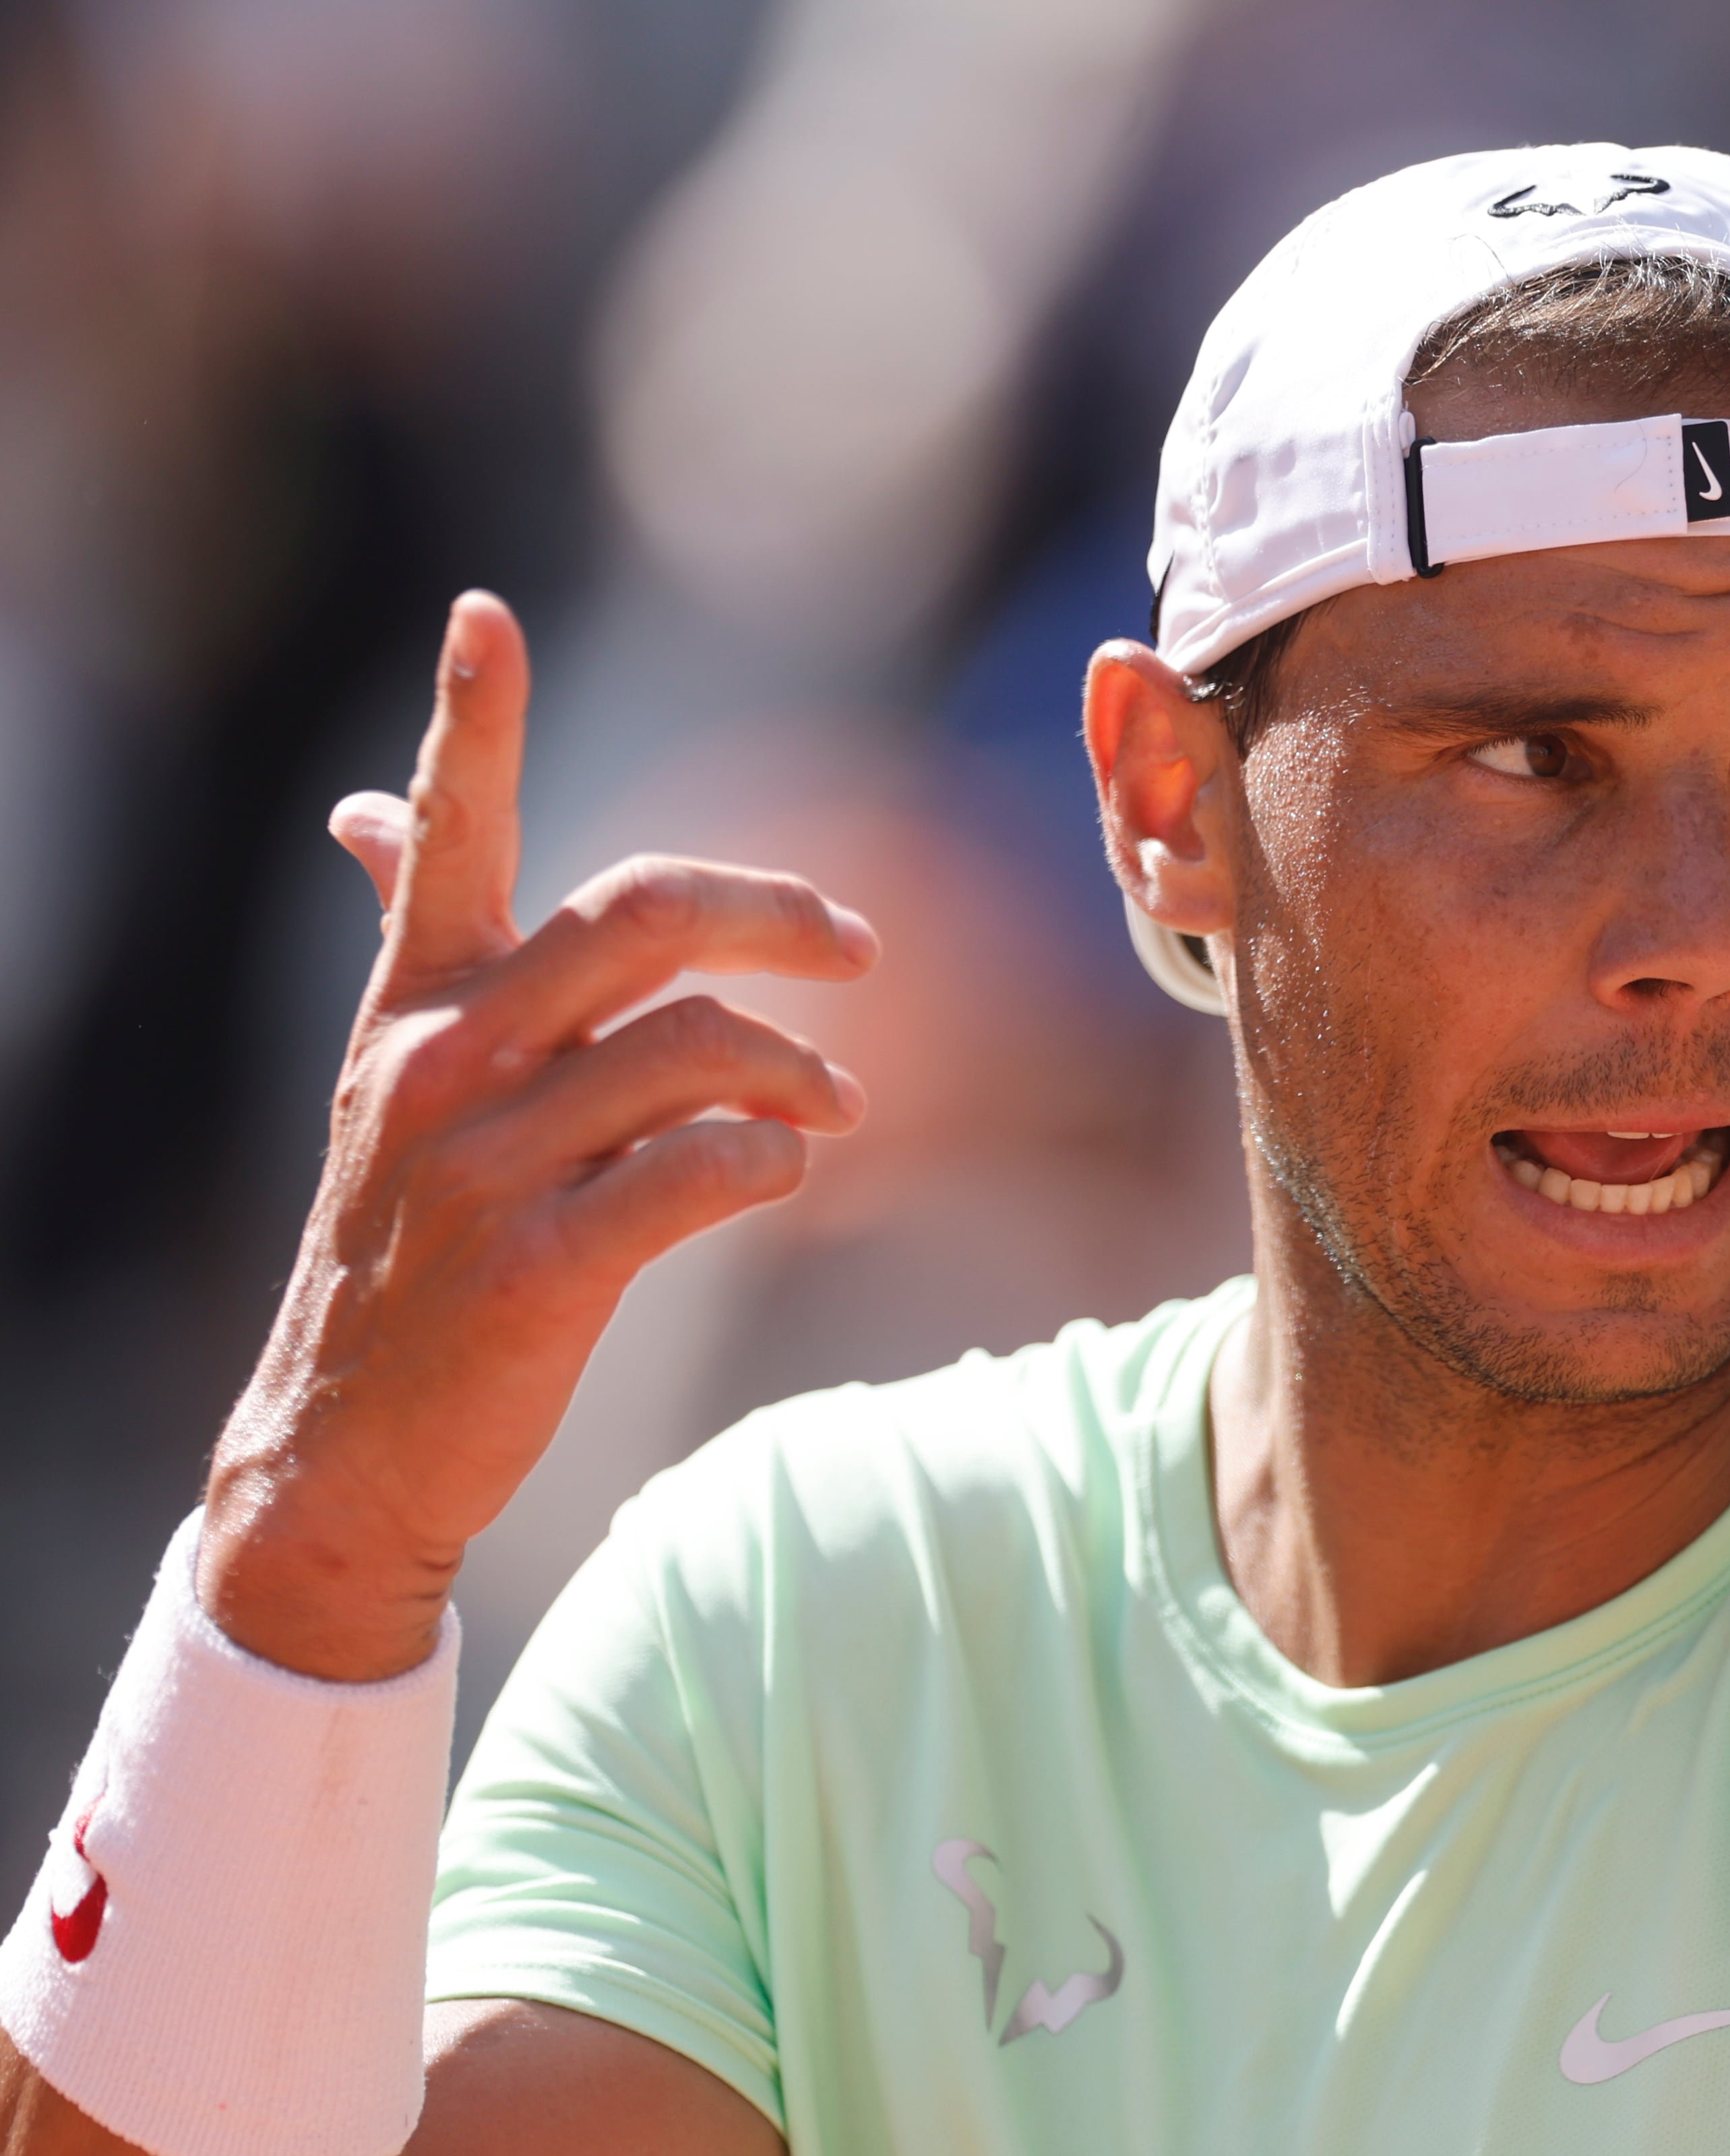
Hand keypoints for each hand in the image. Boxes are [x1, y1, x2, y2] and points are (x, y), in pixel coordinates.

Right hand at [197, 592, 877, 1679]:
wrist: (346, 1448)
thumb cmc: (404, 1251)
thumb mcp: (391, 1085)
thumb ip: (415, 947)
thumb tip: (367, 812)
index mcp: (414, 1006)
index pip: (443, 832)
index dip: (465, 718)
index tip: (484, 611)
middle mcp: (441, 1063)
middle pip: (642, 916)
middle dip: (779, 915)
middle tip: (861, 951)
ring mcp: (486, 1166)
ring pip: (698, 1048)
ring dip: (801, 1070)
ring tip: (840, 1107)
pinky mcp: (540, 1268)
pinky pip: (704, 1170)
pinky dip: (772, 1160)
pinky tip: (787, 1172)